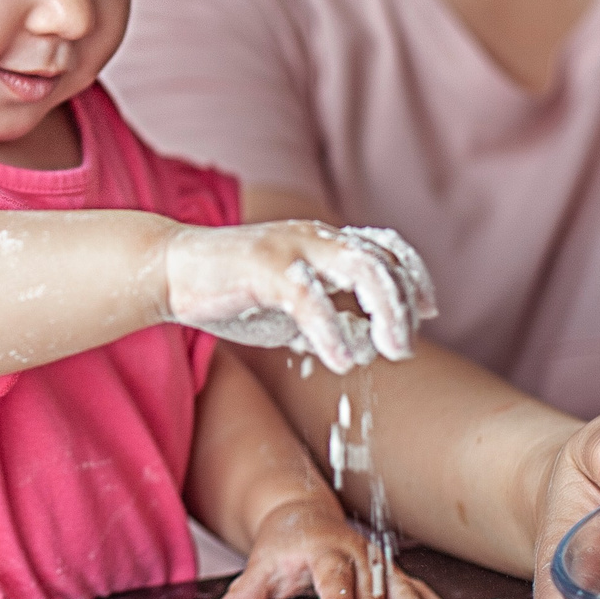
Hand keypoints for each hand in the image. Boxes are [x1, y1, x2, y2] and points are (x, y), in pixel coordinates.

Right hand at [164, 221, 437, 372]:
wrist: (170, 271)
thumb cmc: (232, 290)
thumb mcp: (291, 307)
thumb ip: (330, 319)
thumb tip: (365, 347)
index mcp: (321, 241)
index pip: (385, 247)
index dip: (413, 276)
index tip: (429, 311)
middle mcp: (313, 236)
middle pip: (382, 259)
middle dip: (404, 304)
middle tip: (405, 347)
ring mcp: (289, 246)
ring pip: (360, 267)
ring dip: (384, 310)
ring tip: (391, 350)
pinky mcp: (262, 266)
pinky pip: (309, 298)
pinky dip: (331, 331)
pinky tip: (340, 361)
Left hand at [199, 493, 459, 598]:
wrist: (304, 513)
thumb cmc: (282, 544)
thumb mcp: (260, 566)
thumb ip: (241, 595)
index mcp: (321, 548)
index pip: (330, 576)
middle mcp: (355, 552)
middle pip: (367, 589)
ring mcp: (376, 561)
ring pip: (399, 589)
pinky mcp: (390, 571)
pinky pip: (415, 588)